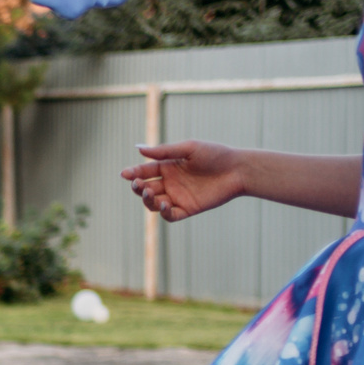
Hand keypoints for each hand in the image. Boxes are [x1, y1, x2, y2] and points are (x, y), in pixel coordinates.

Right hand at [122, 141, 247, 222]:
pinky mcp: (188, 209)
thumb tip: (138, 149)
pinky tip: (165, 204)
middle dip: (138, 187)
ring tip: (149, 193)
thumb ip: (164, 151)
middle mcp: (171, 182)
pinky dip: (164, 212)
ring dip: (147, 200)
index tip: (125, 174)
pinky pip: (170, 215)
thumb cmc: (215, 154)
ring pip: (154, 203)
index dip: (134, 173)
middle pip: (146, 188)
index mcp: (169, 167)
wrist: (238, 169)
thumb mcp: (188, 148)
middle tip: (138, 184)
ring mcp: (178, 197)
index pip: (145, 171)